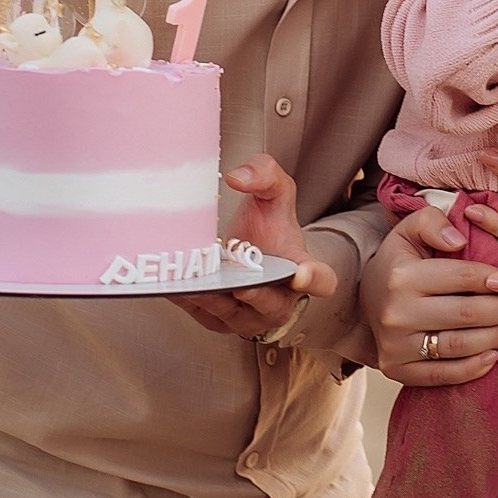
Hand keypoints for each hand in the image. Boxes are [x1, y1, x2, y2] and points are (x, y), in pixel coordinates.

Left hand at [167, 156, 336, 339]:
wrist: (247, 253)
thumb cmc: (268, 229)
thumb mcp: (272, 194)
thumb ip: (265, 175)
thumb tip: (238, 177)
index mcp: (301, 269)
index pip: (322, 280)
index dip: (315, 279)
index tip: (302, 274)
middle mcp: (280, 300)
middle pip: (273, 305)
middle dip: (257, 296)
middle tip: (241, 285)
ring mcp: (250, 316)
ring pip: (233, 315)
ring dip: (214, 300)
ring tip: (194, 283)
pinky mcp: (219, 321)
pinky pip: (204, 315)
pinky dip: (189, 301)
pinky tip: (175, 284)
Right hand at [358, 206, 497, 385]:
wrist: (361, 298)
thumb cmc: (398, 261)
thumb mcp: (408, 230)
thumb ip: (432, 221)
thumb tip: (458, 239)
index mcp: (401, 275)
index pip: (462, 277)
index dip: (496, 279)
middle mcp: (396, 312)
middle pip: (466, 314)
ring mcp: (395, 345)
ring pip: (459, 346)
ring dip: (497, 339)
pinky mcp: (396, 370)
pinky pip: (442, 375)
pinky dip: (472, 369)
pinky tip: (494, 357)